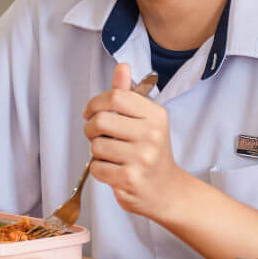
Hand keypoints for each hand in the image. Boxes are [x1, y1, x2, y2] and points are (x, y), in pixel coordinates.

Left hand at [82, 63, 194, 221]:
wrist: (166, 190)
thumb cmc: (151, 152)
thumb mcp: (146, 120)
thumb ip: (128, 95)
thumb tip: (122, 67)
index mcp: (155, 115)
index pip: (115, 96)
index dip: (95, 103)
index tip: (90, 112)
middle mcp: (152, 135)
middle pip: (100, 121)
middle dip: (90, 129)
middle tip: (97, 135)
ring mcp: (142, 158)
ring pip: (96, 146)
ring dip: (96, 152)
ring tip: (110, 155)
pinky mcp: (130, 179)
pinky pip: (97, 168)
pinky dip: (99, 169)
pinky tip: (113, 170)